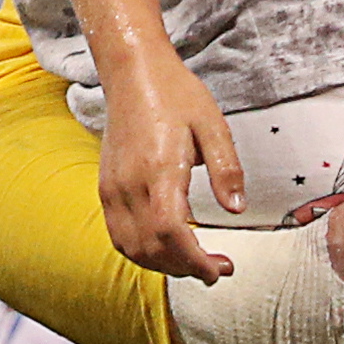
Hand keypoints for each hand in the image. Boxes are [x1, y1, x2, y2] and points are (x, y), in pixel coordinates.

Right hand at [95, 51, 243, 285]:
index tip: (219, 269)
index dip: (195, 260)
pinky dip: (143, 251)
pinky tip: (167, 247)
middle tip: (217, 269)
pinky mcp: (106, 188)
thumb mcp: (213, 126)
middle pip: (151, 248)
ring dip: (164, 265)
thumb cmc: (175, 94)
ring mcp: (112, 188)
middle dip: (185, 269)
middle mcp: (129, 184)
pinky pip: (119, 234)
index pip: (171, 232)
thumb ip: (227, 170)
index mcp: (159, 169)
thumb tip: (237, 209)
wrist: (133, 74)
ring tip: (194, 262)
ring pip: (132, 247)